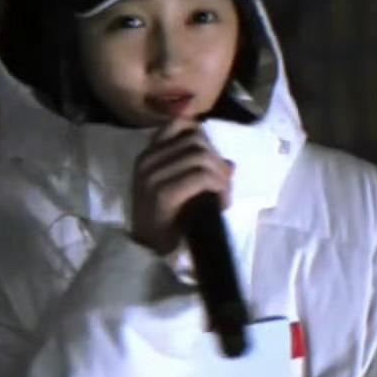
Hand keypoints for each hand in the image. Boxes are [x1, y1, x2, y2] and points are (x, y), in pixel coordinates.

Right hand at [130, 118, 232, 254]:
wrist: (147, 252)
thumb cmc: (164, 221)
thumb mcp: (178, 188)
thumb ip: (198, 170)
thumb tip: (230, 163)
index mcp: (148, 155)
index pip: (179, 124)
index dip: (204, 138)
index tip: (213, 162)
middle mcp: (147, 160)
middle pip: (196, 139)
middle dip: (217, 160)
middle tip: (225, 184)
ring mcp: (152, 176)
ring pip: (201, 156)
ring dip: (221, 175)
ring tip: (224, 195)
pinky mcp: (162, 193)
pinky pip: (201, 176)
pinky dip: (218, 187)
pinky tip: (222, 203)